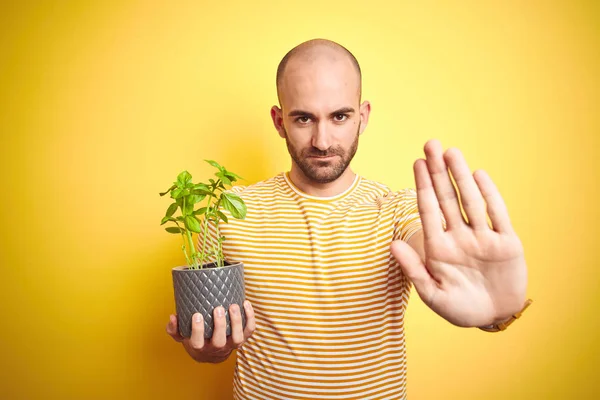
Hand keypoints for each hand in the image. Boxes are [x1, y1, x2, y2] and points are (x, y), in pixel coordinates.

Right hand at [166, 300, 256, 362]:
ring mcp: (231, 345)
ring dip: (237, 322)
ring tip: (233, 305)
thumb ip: (174, 328)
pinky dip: (250, 318)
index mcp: (200, 347)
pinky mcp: (242, 339)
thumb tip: (172, 317)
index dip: (197, 330)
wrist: (212, 353)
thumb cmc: (196, 340)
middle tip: (218, 308)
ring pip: (237, 338)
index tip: (197, 314)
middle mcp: (217, 348)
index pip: (197, 342)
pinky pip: (249, 331)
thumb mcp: (182, 336)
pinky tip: (246, 303)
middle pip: (219, 341)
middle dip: (220, 325)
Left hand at [391, 139, 527, 326]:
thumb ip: (413, 269)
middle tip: (431, 144)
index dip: (423, 186)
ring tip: (451, 152)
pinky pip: (497, 214)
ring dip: (461, 176)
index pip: (428, 209)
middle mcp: (460, 236)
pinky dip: (489, 195)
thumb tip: (391, 245)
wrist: (494, 318)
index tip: (417, 163)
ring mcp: (483, 238)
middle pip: (447, 198)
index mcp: (439, 247)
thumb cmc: (460, 308)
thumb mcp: (432, 294)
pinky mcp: (506, 243)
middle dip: (439, 172)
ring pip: (471, 200)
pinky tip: (479, 175)